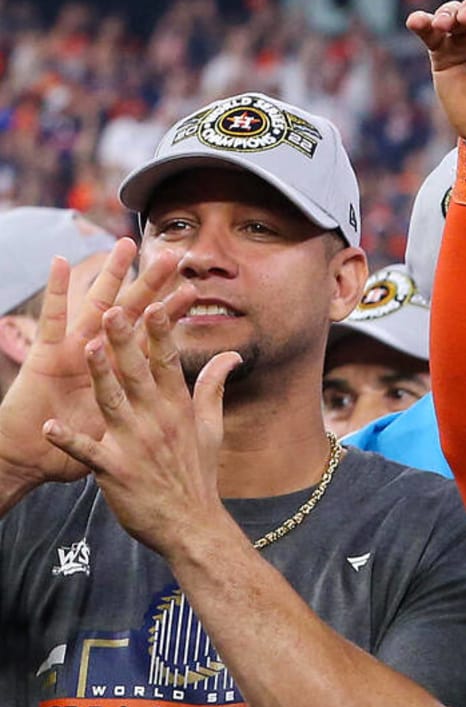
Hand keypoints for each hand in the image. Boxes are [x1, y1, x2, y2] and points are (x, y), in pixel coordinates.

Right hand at [0, 241, 191, 490]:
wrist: (31, 461)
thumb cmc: (78, 449)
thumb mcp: (123, 429)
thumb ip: (147, 410)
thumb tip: (176, 404)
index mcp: (120, 372)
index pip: (152, 336)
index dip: (170, 314)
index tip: (193, 289)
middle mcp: (98, 355)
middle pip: (130, 313)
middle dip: (150, 285)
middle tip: (171, 256)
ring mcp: (72, 350)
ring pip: (96, 306)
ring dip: (110, 275)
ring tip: (126, 246)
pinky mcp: (45, 355)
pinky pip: (50, 319)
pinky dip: (55, 291)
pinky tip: (60, 262)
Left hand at [42, 298, 239, 557]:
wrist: (192, 524)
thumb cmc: (198, 474)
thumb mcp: (211, 428)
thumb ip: (213, 388)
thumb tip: (231, 357)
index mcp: (178, 409)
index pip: (168, 363)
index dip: (160, 333)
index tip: (154, 304)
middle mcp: (158, 421)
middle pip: (137, 374)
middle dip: (125, 341)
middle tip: (113, 310)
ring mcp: (136, 445)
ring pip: (113, 403)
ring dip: (99, 376)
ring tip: (84, 348)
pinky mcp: (116, 471)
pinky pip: (88, 452)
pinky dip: (69, 440)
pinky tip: (49, 426)